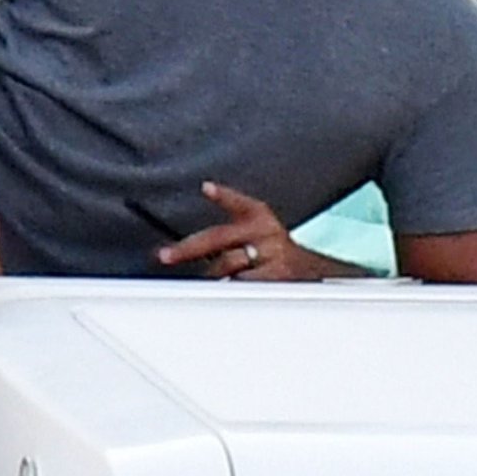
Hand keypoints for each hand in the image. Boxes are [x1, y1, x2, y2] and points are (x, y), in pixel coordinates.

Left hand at [156, 181, 330, 281]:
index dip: (223, 196)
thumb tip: (187, 251)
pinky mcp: (276, 276)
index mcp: (258, 215)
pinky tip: (233, 286)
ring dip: (214, 275)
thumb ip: (227, 235)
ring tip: (213, 278)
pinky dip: (231, 287)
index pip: (238, 202)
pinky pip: (241, 284)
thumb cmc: (272, 252)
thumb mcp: (256, 232)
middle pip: (218, 237)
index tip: (207, 189)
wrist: (311, 272)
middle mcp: (265, 231)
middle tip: (165, 256)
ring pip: (226, 265)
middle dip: (187, 248)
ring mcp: (271, 254)